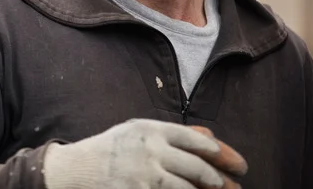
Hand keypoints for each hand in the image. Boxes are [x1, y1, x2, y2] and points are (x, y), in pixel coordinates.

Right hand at [42, 119, 247, 188]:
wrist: (75, 171)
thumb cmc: (109, 150)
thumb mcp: (136, 133)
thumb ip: (171, 135)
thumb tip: (209, 136)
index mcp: (150, 130)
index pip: (196, 140)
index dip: (221, 153)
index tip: (237, 164)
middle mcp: (149, 151)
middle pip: (197, 167)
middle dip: (219, 181)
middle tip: (233, 187)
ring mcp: (144, 177)